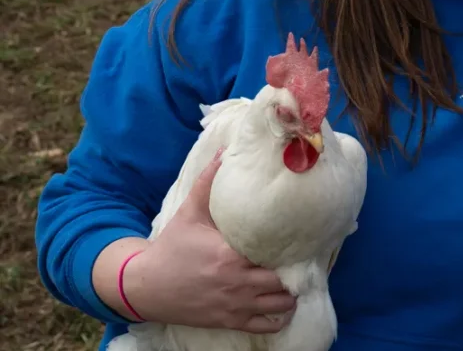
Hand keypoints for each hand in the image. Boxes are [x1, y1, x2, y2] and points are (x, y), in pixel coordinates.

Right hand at [122, 152, 296, 332]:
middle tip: (302, 260)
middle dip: (296, 273)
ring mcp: (234, 305)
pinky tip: (282, 306)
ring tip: (294, 281)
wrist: (144, 286)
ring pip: (280, 306)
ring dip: (291, 295)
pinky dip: (278, 319)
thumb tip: (225, 151)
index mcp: (231, 255)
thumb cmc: (171, 246)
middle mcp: (237, 282)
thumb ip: (208, 181)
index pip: (275, 253)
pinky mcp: (228, 321)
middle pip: (284, 282)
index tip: (303, 238)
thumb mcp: (190, 212)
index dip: (293, 248)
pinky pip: (265, 327)